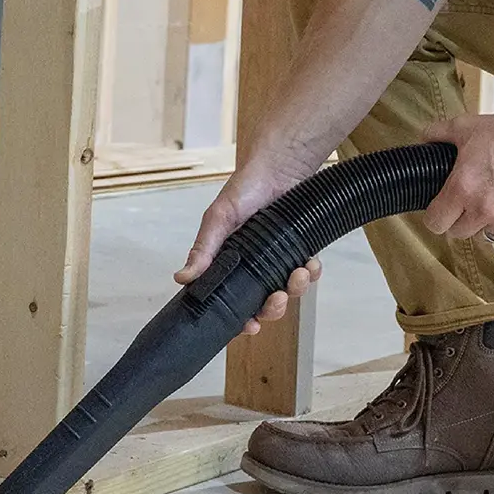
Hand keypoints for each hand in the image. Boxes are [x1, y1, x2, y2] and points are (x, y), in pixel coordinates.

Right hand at [175, 160, 322, 336]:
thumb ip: (203, 249)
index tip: (250, 326)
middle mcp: (253, 266)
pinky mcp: (298, 251)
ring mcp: (277, 260)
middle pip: (263, 305)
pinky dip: (311, 272)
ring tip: (299, 273)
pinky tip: (310, 263)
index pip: (232, 301)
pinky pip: (308, 273)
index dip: (241, 319)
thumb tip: (182, 278)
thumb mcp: (219, 218)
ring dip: (295, 288)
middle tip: (278, 298)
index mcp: (230, 263)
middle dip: (273, 308)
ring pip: (288, 292)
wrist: (280, 167)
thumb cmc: (246, 188)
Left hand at [420, 110, 493, 245]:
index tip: (442, 210)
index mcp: (462, 189)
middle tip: (471, 201)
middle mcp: (482, 210)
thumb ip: (439, 133)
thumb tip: (424, 139)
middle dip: (461, 219)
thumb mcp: (468, 126)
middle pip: (458, 233)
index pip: (435, 223)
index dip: (436, 216)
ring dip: (485, 224)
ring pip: (485, 237)